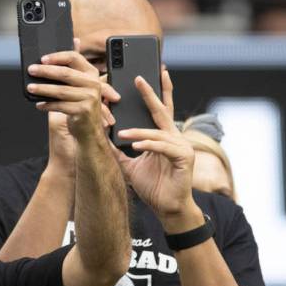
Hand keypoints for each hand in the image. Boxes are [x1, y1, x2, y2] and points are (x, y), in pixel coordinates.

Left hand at [27, 43, 118, 146]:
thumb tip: (52, 57)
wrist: (89, 129)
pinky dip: (48, 105)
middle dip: (45, 71)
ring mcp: (90, 97)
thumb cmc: (80, 104)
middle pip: (65, 73)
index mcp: (91, 73)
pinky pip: (60, 106)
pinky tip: (39, 104)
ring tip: (30, 88)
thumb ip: (70, 69)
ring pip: (61, 90)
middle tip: (31, 70)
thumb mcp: (78, 85)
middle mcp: (93, 83)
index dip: (57, 57)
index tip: (42, 59)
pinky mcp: (84, 110)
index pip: (74, 58)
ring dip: (43, 89)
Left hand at [113, 69, 200, 227]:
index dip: (154, 92)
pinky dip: (149, 145)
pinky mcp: (185, 158)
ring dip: (139, 132)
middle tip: (138, 77)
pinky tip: (135, 145)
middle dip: (150, 93)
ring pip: (158, 132)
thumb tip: (101, 136)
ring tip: (121, 133)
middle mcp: (175, 137)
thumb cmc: (153, 186)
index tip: (145, 75)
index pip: (158, 110)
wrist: (167, 209)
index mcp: (164, 136)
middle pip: (161, 110)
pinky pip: (164, 148)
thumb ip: (119, 150)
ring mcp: (182, 147)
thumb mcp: (130, 165)